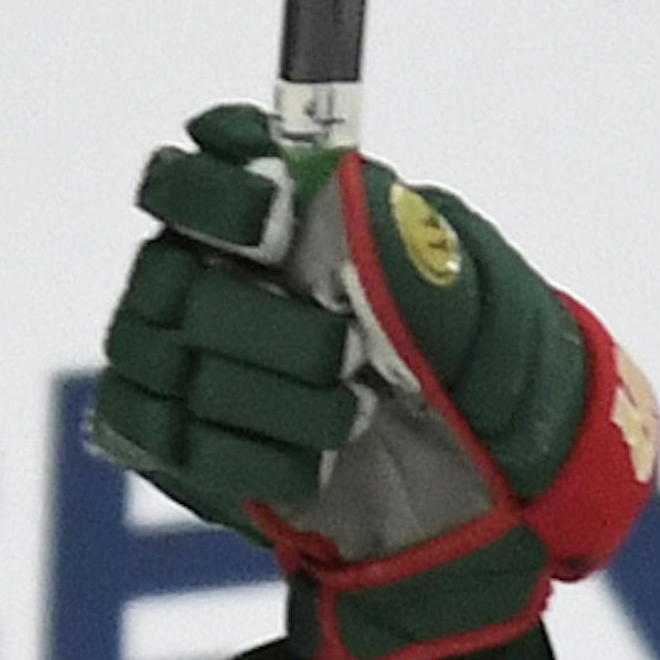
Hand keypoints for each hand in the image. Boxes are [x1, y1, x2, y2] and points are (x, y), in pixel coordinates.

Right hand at [91, 106, 659, 659]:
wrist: (488, 478)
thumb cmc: (468, 356)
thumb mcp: (461, 289)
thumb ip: (399, 234)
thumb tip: (338, 184)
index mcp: (262, 216)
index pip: (184, 182)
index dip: (214, 196)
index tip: (275, 222)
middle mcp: (204, 282)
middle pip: (171, 280)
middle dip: (267, 327)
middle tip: (346, 354)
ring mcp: (183, 369)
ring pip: (175, 368)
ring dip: (275, 399)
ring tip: (352, 413)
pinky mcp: (184, 454)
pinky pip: (181, 450)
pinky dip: (254, 459)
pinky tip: (316, 463)